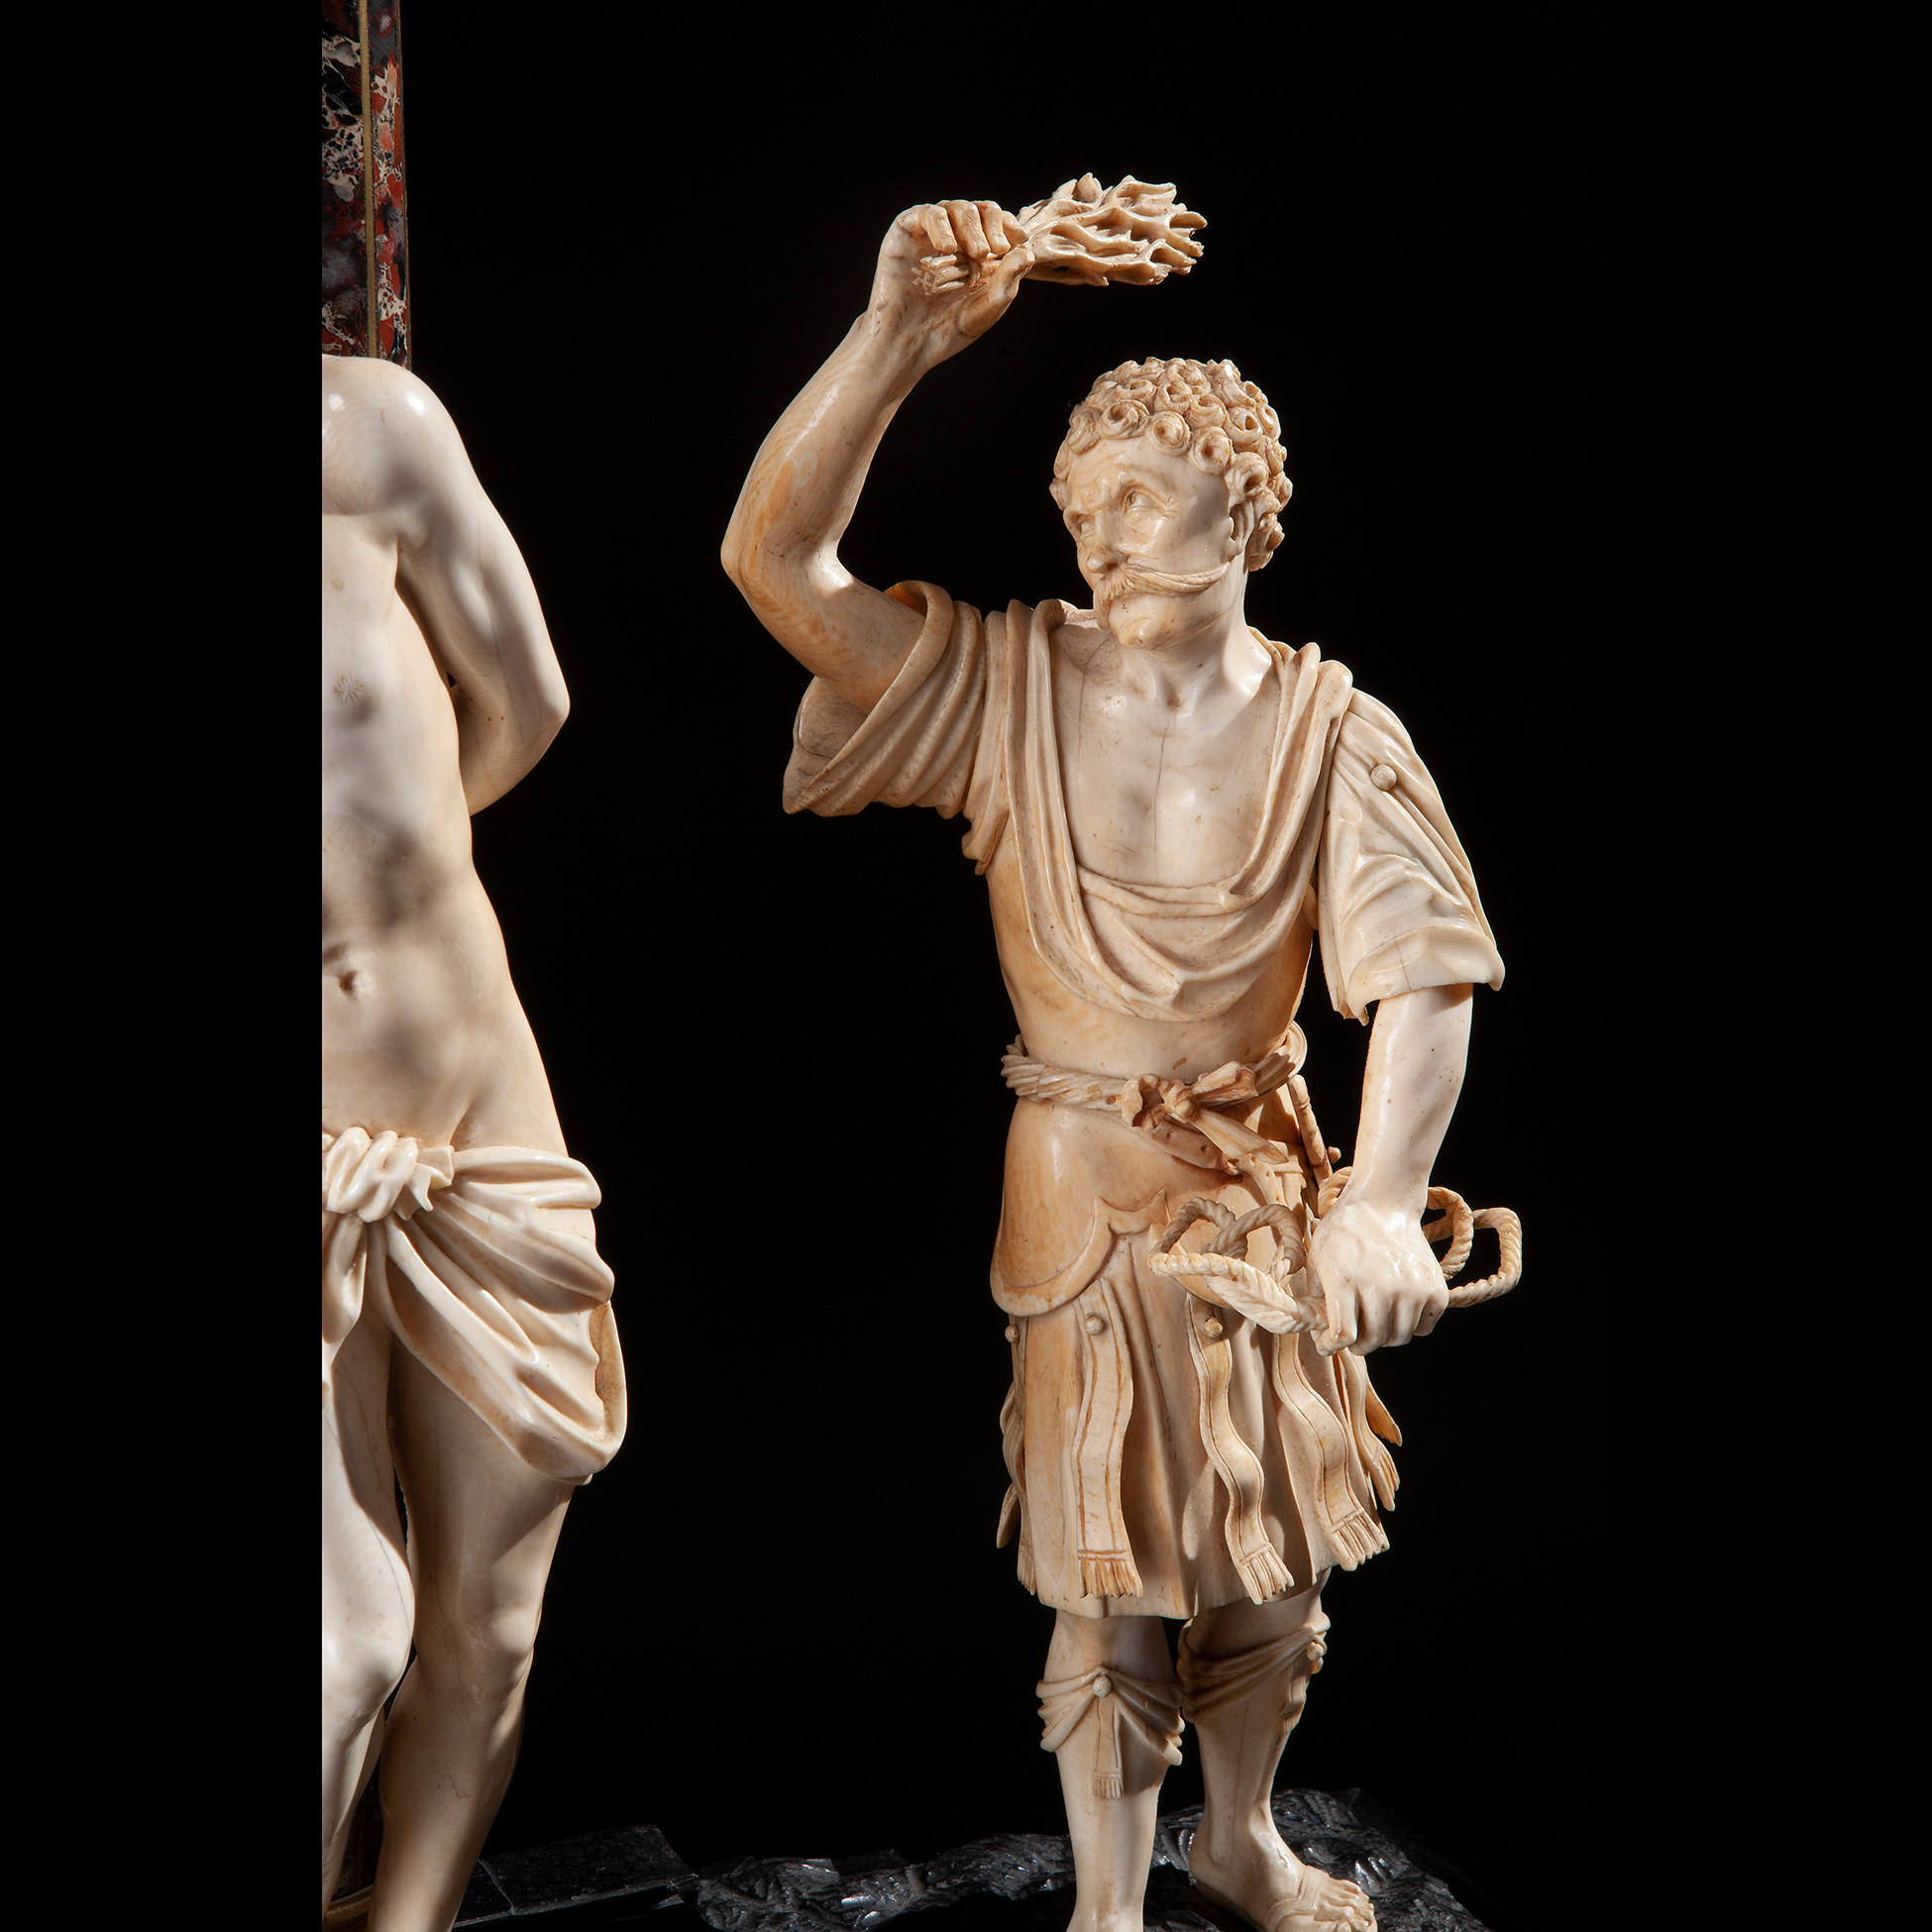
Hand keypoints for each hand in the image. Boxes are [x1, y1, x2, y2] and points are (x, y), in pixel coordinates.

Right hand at [867, 200, 1032, 369]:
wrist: (910, 342)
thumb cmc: (948, 329)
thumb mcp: (989, 306)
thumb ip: (1009, 279)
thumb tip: (1028, 251)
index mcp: (978, 253)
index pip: (998, 223)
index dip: (1010, 225)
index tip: (1019, 239)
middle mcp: (956, 238)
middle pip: (981, 210)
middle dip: (992, 227)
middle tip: (992, 251)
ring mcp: (931, 233)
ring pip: (957, 208)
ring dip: (971, 228)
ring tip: (975, 255)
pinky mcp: (907, 231)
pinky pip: (928, 214)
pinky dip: (941, 227)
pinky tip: (948, 248)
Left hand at [1306, 1194, 1448, 1355]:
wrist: (1382, 1203)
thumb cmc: (1344, 1233)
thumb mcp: (1317, 1259)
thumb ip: (1315, 1298)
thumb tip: (1319, 1333)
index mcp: (1344, 1279)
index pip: (1342, 1334)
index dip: (1331, 1346)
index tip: (1327, 1343)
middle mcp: (1380, 1286)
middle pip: (1373, 1341)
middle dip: (1359, 1344)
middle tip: (1354, 1334)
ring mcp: (1411, 1288)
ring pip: (1399, 1338)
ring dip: (1385, 1336)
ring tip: (1376, 1319)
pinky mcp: (1435, 1289)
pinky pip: (1424, 1328)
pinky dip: (1411, 1325)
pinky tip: (1398, 1308)